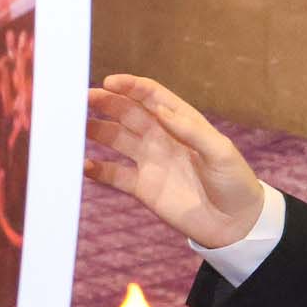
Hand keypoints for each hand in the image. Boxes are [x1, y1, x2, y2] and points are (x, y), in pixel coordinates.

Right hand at [85, 74, 264, 247]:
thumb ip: (191, 132)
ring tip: (72, 126)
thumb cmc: (235, 182)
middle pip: (129, 113)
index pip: (153, 97)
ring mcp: (150, 161)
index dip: (131, 87)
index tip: (109, 81)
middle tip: (82, 98)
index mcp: (184, 123)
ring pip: (116, 138)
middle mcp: (163, 137)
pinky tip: (81, 164)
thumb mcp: (221, 153)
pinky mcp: (142, 187)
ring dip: (95, 130)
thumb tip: (160, 110)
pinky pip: (113, 174)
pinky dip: (96, 168)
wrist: (235, 224)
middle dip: (106, 103)